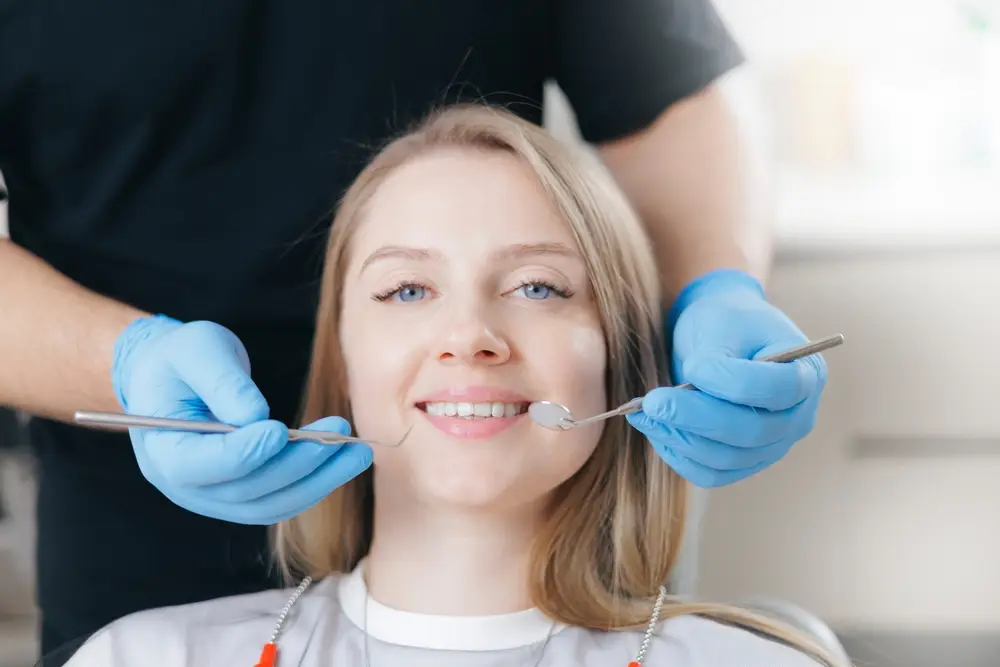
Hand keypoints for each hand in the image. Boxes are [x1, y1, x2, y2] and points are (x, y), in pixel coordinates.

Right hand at [111, 314, 372, 523]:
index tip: (279, 429)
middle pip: (246, 489)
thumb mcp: (196, 350)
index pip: (204, 465)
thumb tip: (255, 416)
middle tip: (337, 435)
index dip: (244, 452)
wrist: (171, 378)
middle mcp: (186, 486)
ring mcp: (215, 498)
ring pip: (271, 504)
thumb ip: (222, 381)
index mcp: (164, 451)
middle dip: (297, 464)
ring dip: (319, 481)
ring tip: (358, 453)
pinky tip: (344, 461)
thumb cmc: (180, 359)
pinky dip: (316, 484)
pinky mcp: (242, 496)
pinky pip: (282, 500)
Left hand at [626, 270, 825, 486]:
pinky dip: (680, 456)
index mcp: (806, 373)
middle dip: (695, 418)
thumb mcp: (723, 323)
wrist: (725, 336)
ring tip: (644, 414)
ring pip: (727, 458)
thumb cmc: (728, 322)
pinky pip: (712, 474)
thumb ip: (714, 357)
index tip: (693, 366)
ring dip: (680, 439)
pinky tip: (657, 432)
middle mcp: (798, 417)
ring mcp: (774, 445)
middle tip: (652, 402)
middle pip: (751, 432)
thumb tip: (688, 392)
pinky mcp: (745, 462)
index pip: (776, 389)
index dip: (730, 382)